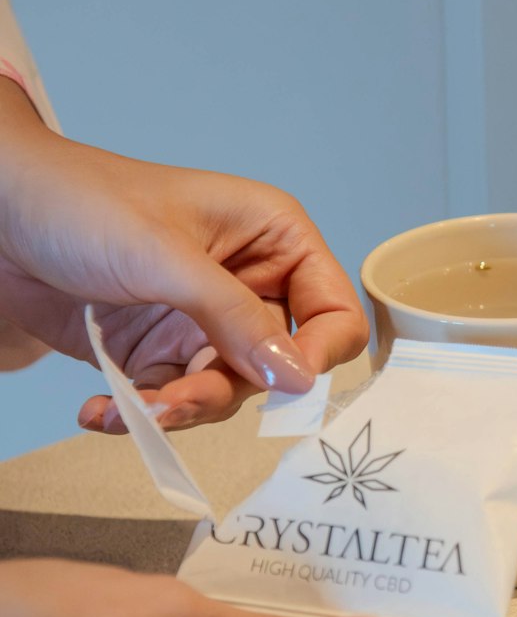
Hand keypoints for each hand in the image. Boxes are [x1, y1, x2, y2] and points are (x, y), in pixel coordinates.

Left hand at [0, 79, 366, 431]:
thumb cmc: (81, 201)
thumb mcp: (165, 257)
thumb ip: (234, 319)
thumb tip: (297, 377)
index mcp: (273, 238)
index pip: (334, 312)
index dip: (317, 354)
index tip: (282, 386)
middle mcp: (248, 282)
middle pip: (277, 366)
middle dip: (224, 390)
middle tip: (175, 400)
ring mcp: (202, 320)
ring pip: (225, 392)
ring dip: (178, 409)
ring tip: (131, 408)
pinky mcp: (158, 350)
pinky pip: (172, 401)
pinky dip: (139, 415)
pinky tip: (101, 409)